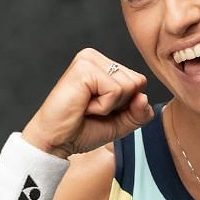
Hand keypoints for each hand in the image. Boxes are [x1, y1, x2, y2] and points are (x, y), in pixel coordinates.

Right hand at [22, 48, 153, 158]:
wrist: (56, 141)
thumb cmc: (83, 130)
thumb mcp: (122, 123)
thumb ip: (140, 112)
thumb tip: (144, 97)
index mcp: (104, 65)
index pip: (140, 82)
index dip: (127, 104)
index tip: (103, 109)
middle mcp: (96, 58)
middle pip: (137, 82)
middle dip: (120, 104)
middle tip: (93, 109)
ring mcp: (88, 60)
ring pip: (129, 86)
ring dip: (110, 106)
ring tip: (87, 107)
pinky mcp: (83, 70)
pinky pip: (115, 91)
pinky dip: (103, 106)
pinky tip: (84, 106)